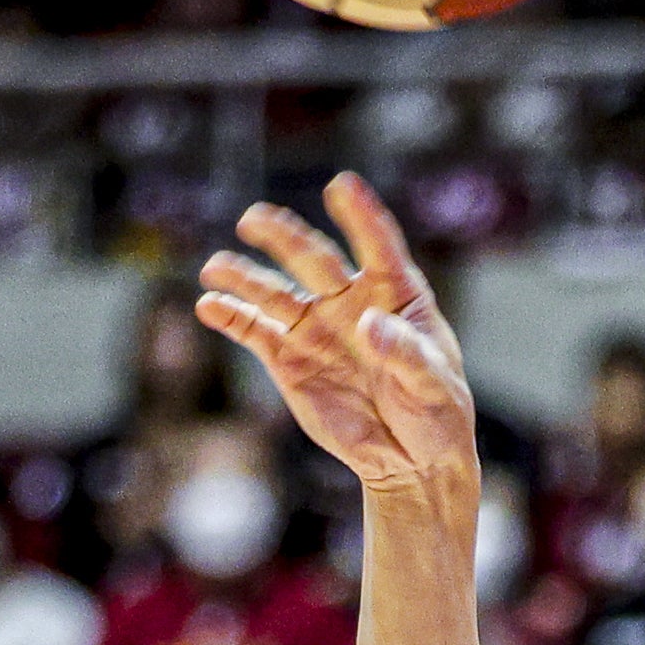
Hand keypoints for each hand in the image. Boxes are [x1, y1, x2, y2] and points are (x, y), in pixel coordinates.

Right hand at [195, 175, 477, 499]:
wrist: (409, 457)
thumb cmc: (435, 411)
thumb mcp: (433, 384)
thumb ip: (405, 353)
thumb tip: (366, 323)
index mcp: (395, 293)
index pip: (378, 245)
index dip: (362, 216)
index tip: (342, 186)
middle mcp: (349, 300)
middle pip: (314, 260)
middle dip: (284, 238)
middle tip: (254, 220)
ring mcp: (315, 327)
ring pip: (274, 291)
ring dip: (244, 277)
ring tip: (215, 267)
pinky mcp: (288, 358)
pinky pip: (253, 331)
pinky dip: (231, 316)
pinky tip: (209, 305)